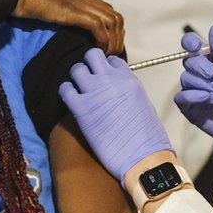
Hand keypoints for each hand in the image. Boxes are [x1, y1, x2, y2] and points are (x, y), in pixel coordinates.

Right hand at [4, 0, 124, 53]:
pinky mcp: (71, 10)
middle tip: (112, 53)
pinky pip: (97, 25)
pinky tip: (98, 49)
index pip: (105, 9)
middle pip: (114, 15)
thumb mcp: (44, 4)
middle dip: (118, 36)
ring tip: (107, 55)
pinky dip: (102, 39)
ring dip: (113, 40)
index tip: (108, 44)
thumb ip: (56, 11)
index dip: (112, 28)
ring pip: (110, 20)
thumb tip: (59, 25)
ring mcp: (77, 1)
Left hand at [59, 49, 173, 183]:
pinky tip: (71, 102)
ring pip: (76, 69)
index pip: (113, 61)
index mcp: (129, 80)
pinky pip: (65, 89)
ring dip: (76, 78)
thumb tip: (117, 92)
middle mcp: (111, 80)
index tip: (104, 78)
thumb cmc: (148, 136)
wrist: (141, 156)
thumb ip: (128, 92)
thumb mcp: (143, 104)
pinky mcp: (81, 109)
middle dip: (88, 65)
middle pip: (92, 55)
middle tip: (88, 79)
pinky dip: (65, 92)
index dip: (106, 69)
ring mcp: (95, 92)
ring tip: (78, 90)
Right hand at [173, 26, 212, 157]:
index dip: (190, 42)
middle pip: (187, 61)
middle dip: (200, 66)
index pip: (193, 47)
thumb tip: (212, 27)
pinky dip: (190, 95)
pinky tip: (205, 98)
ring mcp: (196, 92)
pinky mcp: (192, 109)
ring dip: (200, 82)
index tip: (195, 46)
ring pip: (184, 78)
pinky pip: (180, 97)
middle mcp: (202, 75)